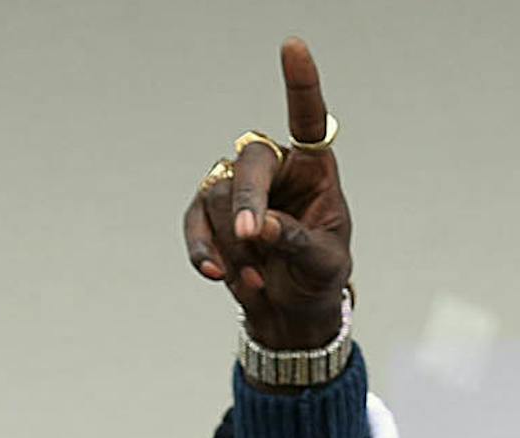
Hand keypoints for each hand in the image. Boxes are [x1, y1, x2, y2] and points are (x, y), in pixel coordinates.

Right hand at [183, 38, 354, 348]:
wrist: (293, 310)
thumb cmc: (319, 276)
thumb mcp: (324, 263)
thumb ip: (297, 241)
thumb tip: (261, 225)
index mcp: (314, 170)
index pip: (307, 120)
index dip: (300, 84)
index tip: (293, 46)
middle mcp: (275, 169)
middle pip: (251, 164)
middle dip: (248, 202)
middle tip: (254, 238)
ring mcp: (239, 188)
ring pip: (220, 198)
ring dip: (235, 244)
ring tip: (257, 277)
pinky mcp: (210, 213)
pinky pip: (196, 221)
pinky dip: (203, 249)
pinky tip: (216, 273)